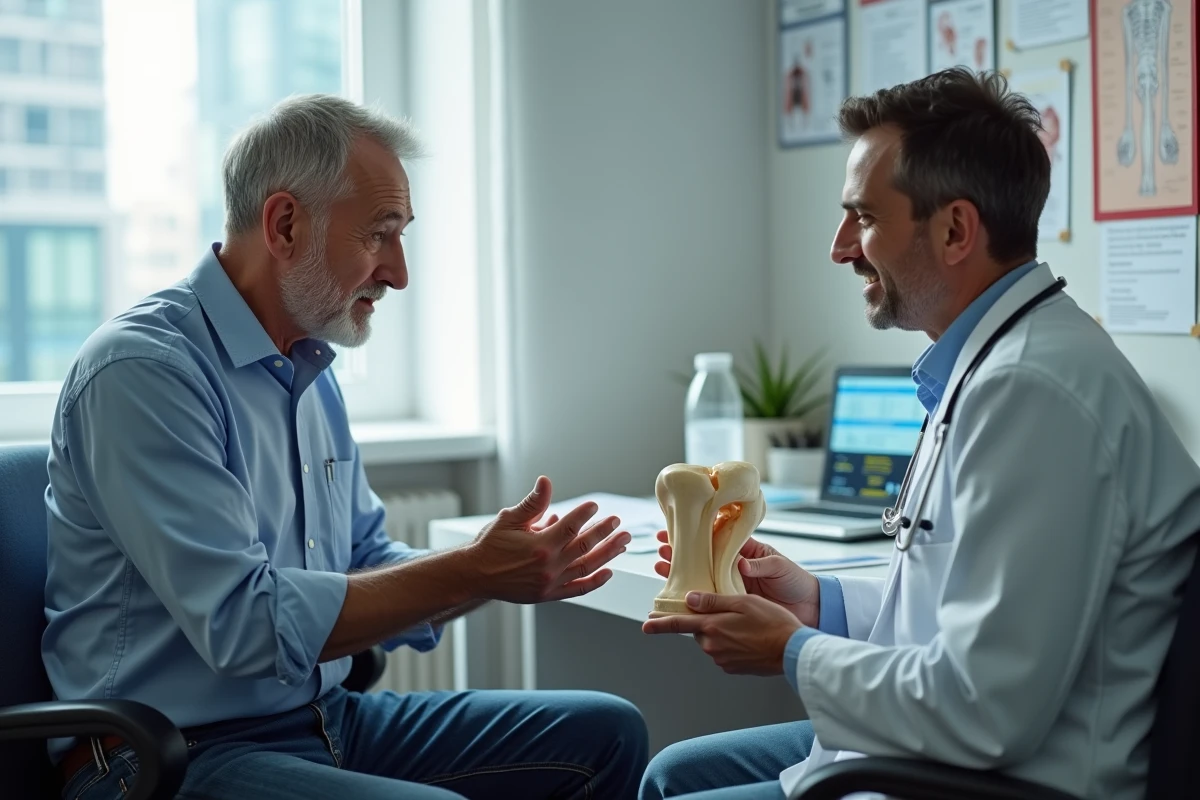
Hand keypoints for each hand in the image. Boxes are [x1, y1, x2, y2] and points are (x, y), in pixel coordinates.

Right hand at [470, 476, 630, 603]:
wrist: (476, 575)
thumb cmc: (491, 545)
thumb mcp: (510, 519)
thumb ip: (533, 502)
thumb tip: (546, 481)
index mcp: (539, 545)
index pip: (570, 526)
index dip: (584, 514)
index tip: (594, 505)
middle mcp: (549, 566)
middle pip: (585, 546)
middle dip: (604, 531)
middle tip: (617, 521)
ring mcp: (551, 582)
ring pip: (587, 567)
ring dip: (608, 553)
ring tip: (623, 542)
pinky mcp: (549, 594)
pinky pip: (579, 589)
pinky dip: (596, 581)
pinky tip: (609, 571)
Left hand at [641, 592, 801, 675]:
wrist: (792, 650)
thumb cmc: (772, 622)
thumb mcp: (742, 602)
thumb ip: (713, 601)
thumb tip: (689, 599)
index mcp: (711, 627)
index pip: (677, 625)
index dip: (659, 624)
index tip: (646, 625)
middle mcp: (712, 646)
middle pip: (699, 631)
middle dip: (708, 622)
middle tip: (732, 614)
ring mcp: (722, 659)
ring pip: (713, 641)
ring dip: (722, 632)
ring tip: (747, 626)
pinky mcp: (733, 668)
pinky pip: (725, 652)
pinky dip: (732, 644)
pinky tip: (749, 638)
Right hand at [653, 531, 820, 626]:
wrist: (811, 608)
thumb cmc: (797, 582)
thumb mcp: (779, 566)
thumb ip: (759, 564)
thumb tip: (741, 563)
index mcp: (746, 551)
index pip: (715, 539)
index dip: (696, 535)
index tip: (676, 531)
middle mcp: (735, 567)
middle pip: (703, 558)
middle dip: (681, 553)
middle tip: (662, 549)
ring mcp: (733, 585)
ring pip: (702, 578)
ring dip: (682, 573)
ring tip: (662, 568)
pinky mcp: (735, 603)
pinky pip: (712, 599)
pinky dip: (696, 597)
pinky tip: (679, 594)